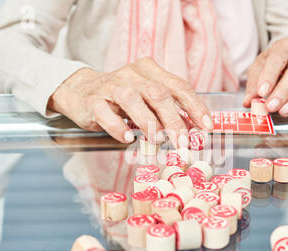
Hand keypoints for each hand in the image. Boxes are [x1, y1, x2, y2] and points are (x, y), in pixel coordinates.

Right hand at [48, 57, 212, 146]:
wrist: (80, 91)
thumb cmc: (121, 98)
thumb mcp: (146, 99)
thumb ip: (167, 110)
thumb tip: (193, 130)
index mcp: (150, 71)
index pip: (178, 86)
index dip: (195, 106)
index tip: (207, 127)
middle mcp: (132, 75)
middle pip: (158, 94)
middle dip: (174, 120)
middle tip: (184, 143)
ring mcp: (111, 86)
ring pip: (132, 100)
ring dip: (148, 122)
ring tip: (157, 140)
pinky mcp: (93, 101)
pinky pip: (106, 113)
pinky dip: (118, 127)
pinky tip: (127, 139)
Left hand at [243, 38, 287, 117]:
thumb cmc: (271, 66)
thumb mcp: (257, 69)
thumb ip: (253, 84)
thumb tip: (249, 101)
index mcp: (285, 47)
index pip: (278, 58)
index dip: (269, 76)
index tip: (261, 92)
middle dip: (283, 92)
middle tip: (271, 106)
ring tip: (283, 112)